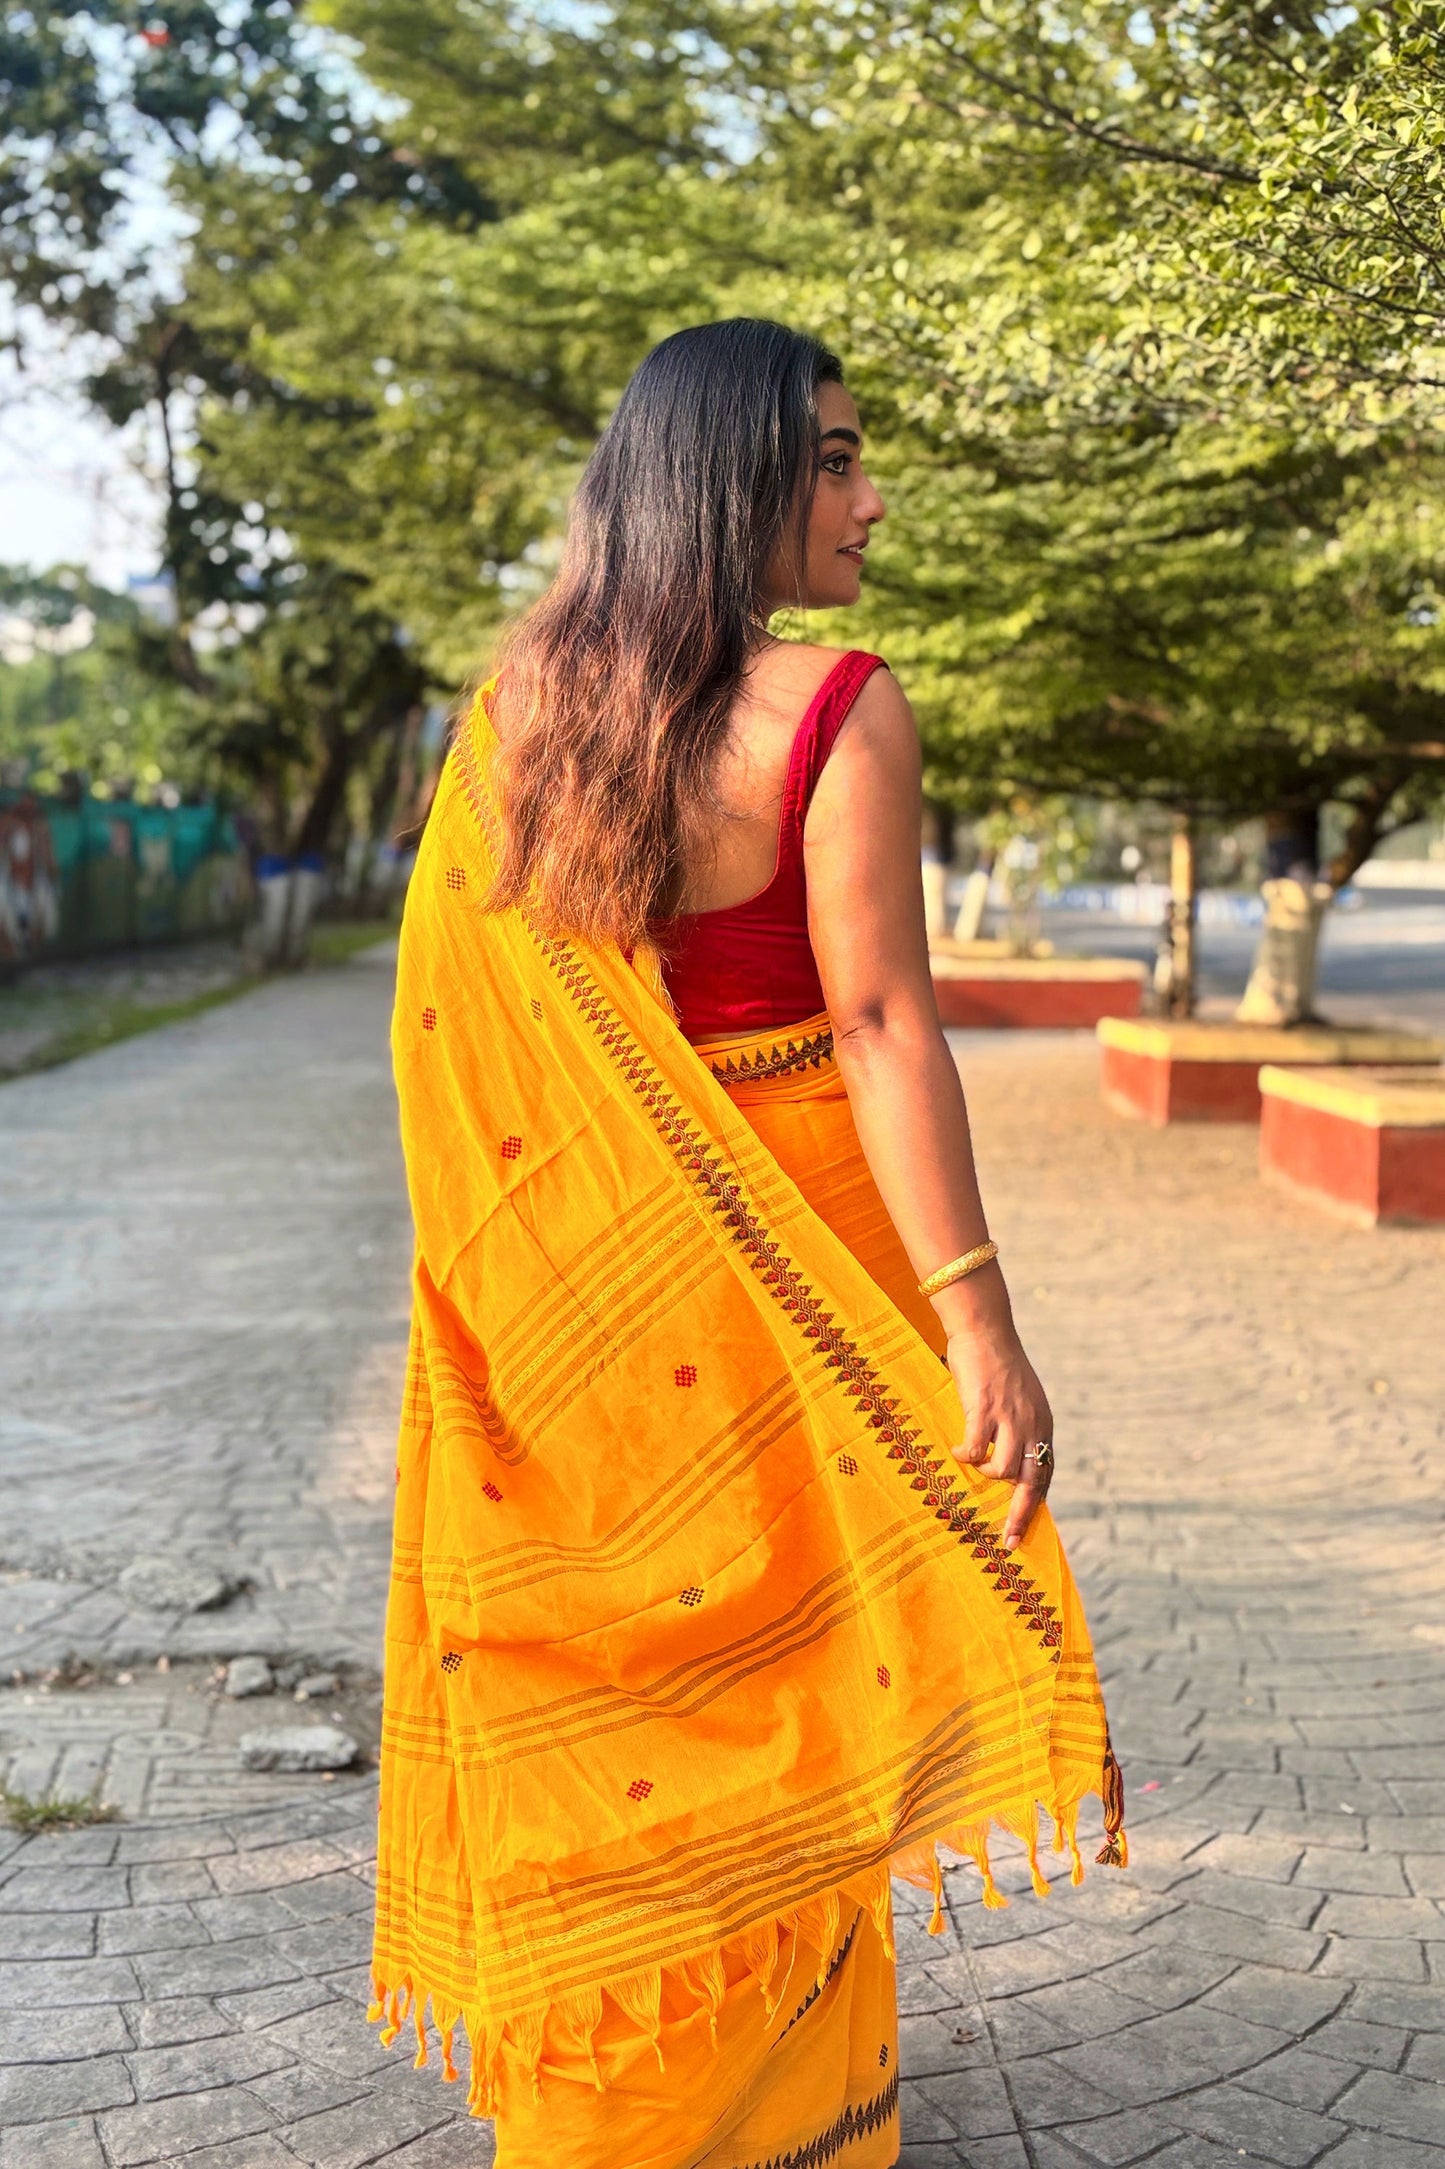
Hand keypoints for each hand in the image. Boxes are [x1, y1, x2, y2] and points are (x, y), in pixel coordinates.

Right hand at [945, 1319, 1054, 1550]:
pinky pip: (974, 1449)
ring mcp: (1010, 1419)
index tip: (1023, 1529)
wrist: (985, 1331)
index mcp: (1043, 1425)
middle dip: (1019, 1516)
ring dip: (986, 1473)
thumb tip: (1007, 1463)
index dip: (1036, 1504)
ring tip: (973, 1461)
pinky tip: (955, 1449)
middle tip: (1008, 1541)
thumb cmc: (998, 1366)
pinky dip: (964, 1455)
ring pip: (1004, 1470)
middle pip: (1031, 1483)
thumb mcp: (1020, 1400)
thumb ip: (1020, 1428)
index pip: (1045, 1473)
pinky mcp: (984, 1410)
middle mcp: (1032, 1426)